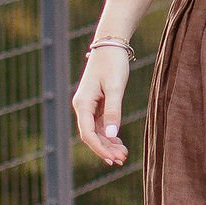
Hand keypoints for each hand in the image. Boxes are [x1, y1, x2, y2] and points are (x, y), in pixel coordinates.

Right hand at [73, 43, 131, 166]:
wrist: (111, 44)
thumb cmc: (113, 63)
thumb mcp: (115, 87)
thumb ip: (113, 112)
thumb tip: (111, 136)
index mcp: (82, 103)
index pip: (87, 133)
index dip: (99, 148)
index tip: (112, 158)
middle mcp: (82, 106)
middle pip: (91, 135)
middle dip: (105, 149)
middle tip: (121, 160)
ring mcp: (89, 105)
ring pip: (96, 131)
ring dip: (108, 143)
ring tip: (123, 155)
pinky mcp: (97, 103)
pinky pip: (100, 124)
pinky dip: (109, 134)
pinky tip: (119, 143)